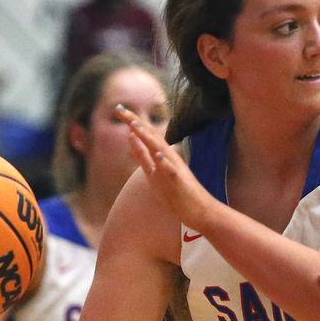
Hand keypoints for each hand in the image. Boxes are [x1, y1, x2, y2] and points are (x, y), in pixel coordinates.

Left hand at [119, 105, 215, 229]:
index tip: (118, 109)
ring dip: (148, 137)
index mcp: (161, 157)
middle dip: (136, 123)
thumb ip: (143, 155)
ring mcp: (176, 170)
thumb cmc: (178, 194)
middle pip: (151, 137)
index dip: (132, 122)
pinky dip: (165, 163)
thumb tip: (131, 137)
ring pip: (161, 150)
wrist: (200, 211)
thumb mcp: (154, 172)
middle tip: (121, 109)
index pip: (146, 136)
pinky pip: (172, 172)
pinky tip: (158, 155)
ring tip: (135, 125)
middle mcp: (168, 159)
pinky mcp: (181, 183)